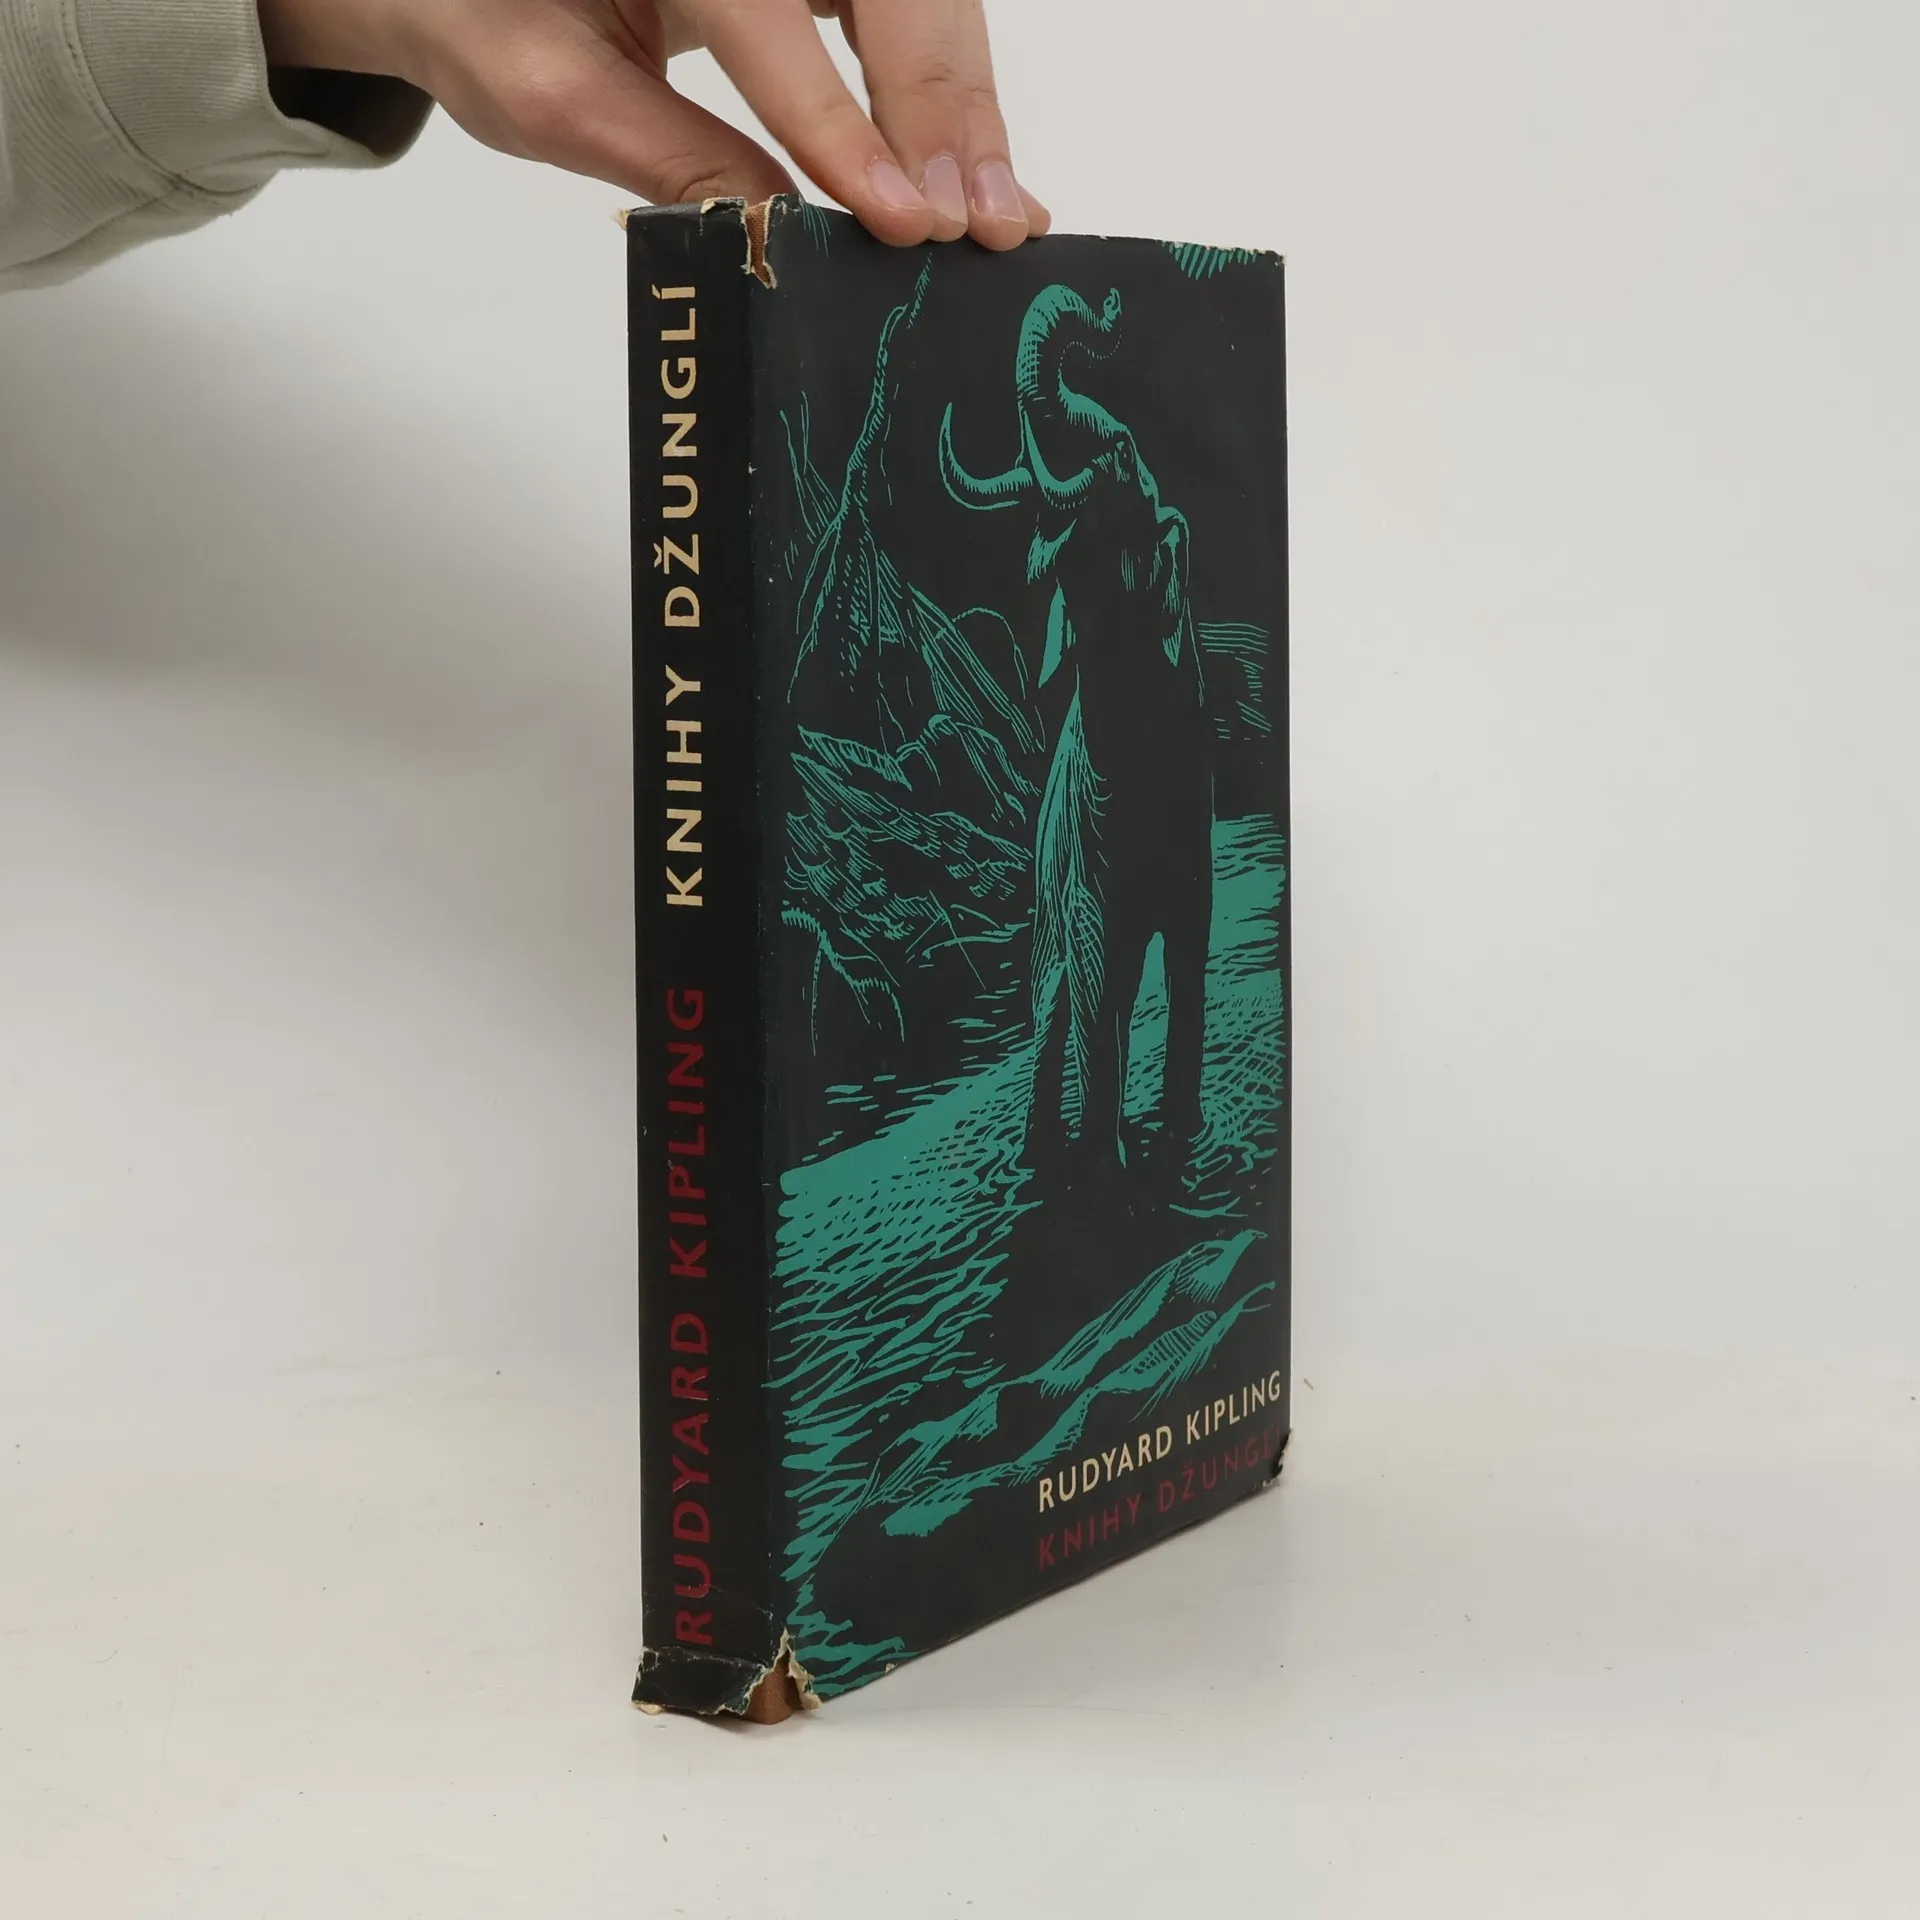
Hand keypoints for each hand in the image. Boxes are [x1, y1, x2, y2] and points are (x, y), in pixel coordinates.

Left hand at [256, 0, 1049, 248]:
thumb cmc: (484, 7)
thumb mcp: (544, 90)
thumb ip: (663, 155)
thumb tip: (777, 232)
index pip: (764, 7)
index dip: (838, 118)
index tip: (897, 214)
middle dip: (938, 107)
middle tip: (976, 222)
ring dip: (965, 107)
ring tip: (999, 215)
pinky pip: (913, 9)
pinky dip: (951, 92)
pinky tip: (980, 170)